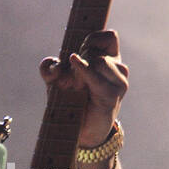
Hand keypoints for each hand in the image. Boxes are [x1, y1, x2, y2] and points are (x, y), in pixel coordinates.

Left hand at [39, 29, 128, 147]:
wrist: (80, 131)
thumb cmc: (71, 102)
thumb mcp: (56, 82)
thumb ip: (50, 69)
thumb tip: (51, 65)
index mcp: (109, 60)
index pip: (110, 37)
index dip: (94, 39)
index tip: (80, 49)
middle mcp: (118, 69)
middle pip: (97, 49)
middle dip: (81, 57)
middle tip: (74, 74)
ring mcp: (118, 82)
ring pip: (99, 61)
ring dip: (81, 70)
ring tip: (77, 86)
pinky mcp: (113, 94)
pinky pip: (96, 76)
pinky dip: (84, 72)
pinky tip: (76, 75)